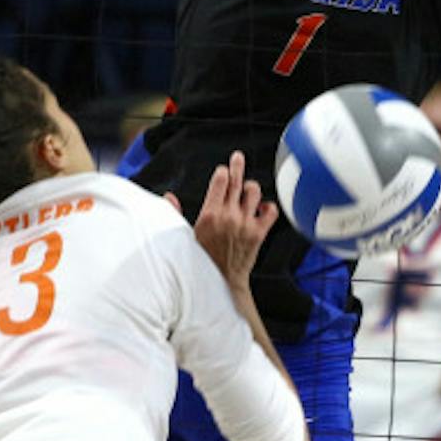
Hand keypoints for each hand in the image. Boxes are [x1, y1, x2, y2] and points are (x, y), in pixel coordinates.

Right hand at [176, 151, 278, 288]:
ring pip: (254, 191)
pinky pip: (271, 211)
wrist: (220, 283)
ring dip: (250, 189)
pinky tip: (261, 208)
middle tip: (237, 157)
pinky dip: (268, 207)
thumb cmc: (200, 260)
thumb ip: (177, 214)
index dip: (223, 173)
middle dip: (237, 165)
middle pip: (237, 181)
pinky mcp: (259, 233)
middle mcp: (229, 216)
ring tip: (246, 191)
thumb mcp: (184, 237)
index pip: (220, 181)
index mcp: (209, 215)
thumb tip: (169, 196)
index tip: (223, 171)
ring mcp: (246, 224)